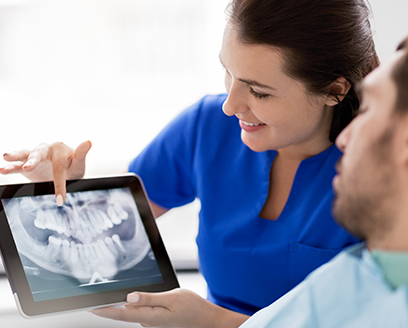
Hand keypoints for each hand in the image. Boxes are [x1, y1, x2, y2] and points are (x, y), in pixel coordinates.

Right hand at [0, 141, 91, 204]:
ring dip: (15, 157)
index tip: (61, 199)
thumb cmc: (72, 166)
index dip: (60, 183)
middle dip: (33, 160)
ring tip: (6, 157)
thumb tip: (88, 142)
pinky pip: (17, 166)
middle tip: (29, 167)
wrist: (64, 172)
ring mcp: (34, 157)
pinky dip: (9, 167)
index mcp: (59, 149)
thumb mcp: (78, 164)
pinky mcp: (25, 165)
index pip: (59, 167)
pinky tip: (2, 169)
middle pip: (38, 153)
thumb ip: (81, 154)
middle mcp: (45, 150)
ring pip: (24, 155)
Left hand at [91, 288, 248, 327]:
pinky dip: (130, 304)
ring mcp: (153, 320)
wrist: (208, 320)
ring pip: (131, 311)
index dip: (104, 310)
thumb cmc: (194, 309)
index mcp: (151, 317)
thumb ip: (150, 298)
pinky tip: (127, 298)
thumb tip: (129, 297)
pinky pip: (140, 310)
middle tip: (90, 299)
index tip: (90, 306)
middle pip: (123, 313)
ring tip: (104, 296)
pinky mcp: (157, 317)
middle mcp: (149, 321)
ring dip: (117, 305)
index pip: (122, 314)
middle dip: (107, 307)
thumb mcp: (173, 298)